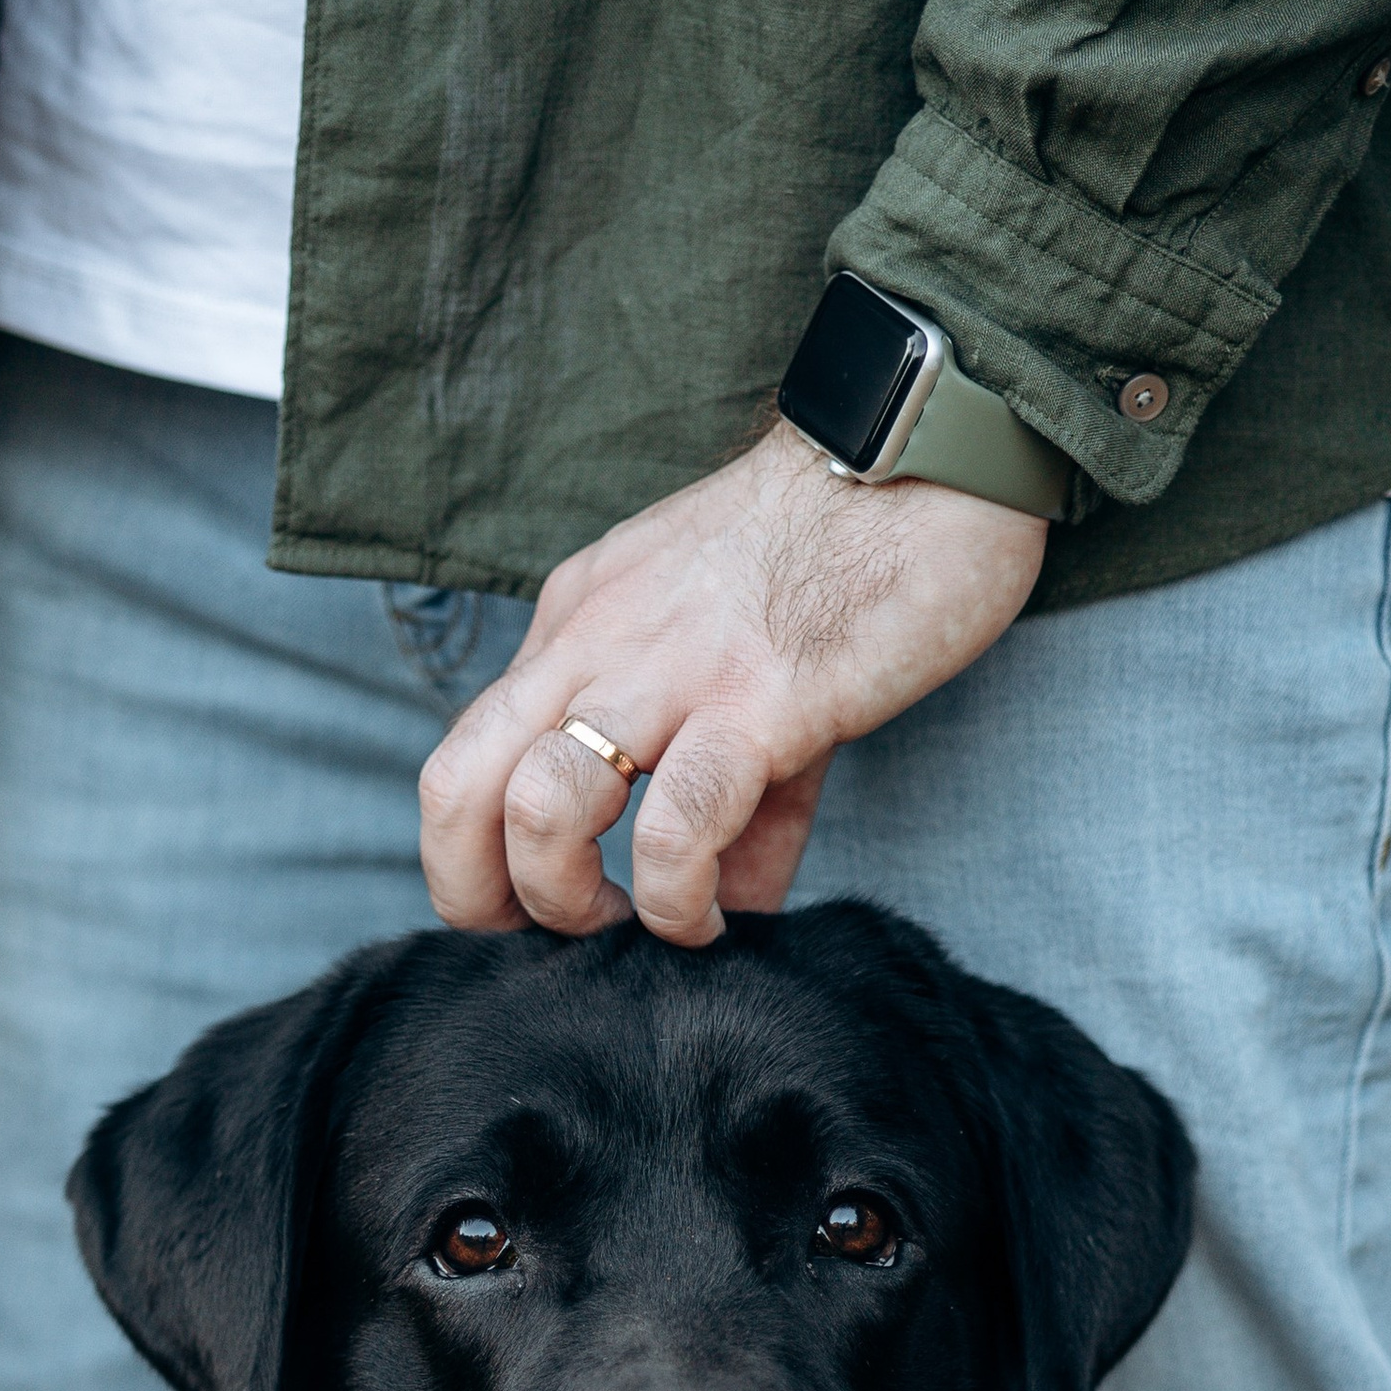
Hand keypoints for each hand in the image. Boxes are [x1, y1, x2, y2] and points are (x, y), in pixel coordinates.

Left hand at [418, 422, 1047, 945]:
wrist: (933, 452)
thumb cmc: (849, 556)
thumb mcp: (746, 669)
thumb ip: (726, 793)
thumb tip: (725, 902)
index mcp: (579, 624)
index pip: (467, 753)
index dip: (473, 858)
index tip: (536, 912)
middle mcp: (597, 641)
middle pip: (458, 786)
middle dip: (477, 894)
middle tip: (555, 938)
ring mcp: (671, 669)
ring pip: (540, 807)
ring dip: (568, 902)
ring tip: (637, 925)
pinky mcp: (758, 701)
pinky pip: (675, 828)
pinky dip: (678, 901)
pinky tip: (714, 920)